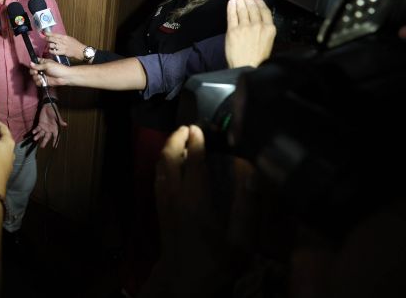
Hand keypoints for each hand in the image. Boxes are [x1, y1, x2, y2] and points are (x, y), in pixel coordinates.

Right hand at [29, 58, 71, 85]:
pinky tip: (42, 81)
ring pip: (34, 77)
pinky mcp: (44, 81)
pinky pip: (38, 82)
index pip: (34, 63)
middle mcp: (41, 69)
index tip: (32, 66)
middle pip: (32, 70)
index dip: (32, 65)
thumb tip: (30, 63)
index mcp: (42, 63)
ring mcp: (42, 75)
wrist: (64, 77)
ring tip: (40, 77)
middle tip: (36, 72)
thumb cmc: (58, 68)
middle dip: (33, 72)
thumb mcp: (47, 65)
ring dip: (36, 77)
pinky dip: (39, 82)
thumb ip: (38, 65)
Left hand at [32, 102, 66, 147]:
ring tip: (35, 139)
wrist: (48, 106)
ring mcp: (44, 127)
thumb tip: (65, 124)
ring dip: (38, 136)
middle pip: (47, 137)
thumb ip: (60, 121)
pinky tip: (33, 132)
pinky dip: (35, 130)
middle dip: (44, 142)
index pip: (56, 136)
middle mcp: (50, 129)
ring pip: (41, 134)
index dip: (55, 141)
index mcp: (55, 128)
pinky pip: (37, 129)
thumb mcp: (57, 116)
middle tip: (42, 147)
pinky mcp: (40, 124)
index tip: (54, 146)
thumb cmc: (54, 111)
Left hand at [44, 31, 86, 60]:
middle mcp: (62, 41)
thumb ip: (63, 38)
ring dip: (49, 45)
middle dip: (47, 39)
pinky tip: (50, 50)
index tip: (44, 33)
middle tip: (45, 39)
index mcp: (64, 37)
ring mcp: (62, 47)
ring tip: (49, 46)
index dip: (48, 34)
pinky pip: (54, 51)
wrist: (80, 50)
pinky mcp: (62, 52)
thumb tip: (56, 37)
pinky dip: (51, 51)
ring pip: (52, 45)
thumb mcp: (69, 38)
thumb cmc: (75, 44)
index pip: (54, 34)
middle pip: (51, 39)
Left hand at [153, 125, 258, 296]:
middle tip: (187, 127)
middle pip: (168, 158)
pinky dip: (163, 163)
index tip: (201, 127)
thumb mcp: (242, 243)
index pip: (193, 162)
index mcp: (196, 202)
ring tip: (180, 138)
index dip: (196, 141)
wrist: (184, 285)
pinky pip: (157, 178)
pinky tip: (171, 163)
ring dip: (167, 149)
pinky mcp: (159, 210)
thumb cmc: (217, 264)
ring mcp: (163, 203)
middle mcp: (175, 197)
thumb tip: (252, 175)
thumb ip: (248, 208)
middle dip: (176, 138)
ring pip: (159, 167)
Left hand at [225, 0, 275, 68]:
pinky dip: (231, 7)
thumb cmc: (257, 59)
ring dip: (239, 0)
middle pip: (252, 8)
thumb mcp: (268, 42)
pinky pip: (232, 15)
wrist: (247, 67)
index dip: (259, 2)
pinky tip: (231, 3)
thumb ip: (264, 30)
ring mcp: (245, 27)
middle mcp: (258, 26)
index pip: (264, 11)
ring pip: (242, 10)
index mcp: (269, 29)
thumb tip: (259, 21)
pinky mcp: (233, 30)